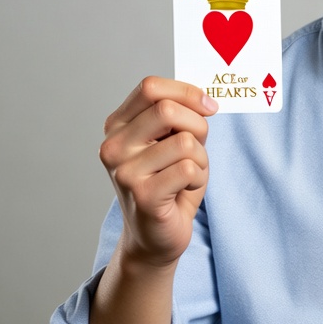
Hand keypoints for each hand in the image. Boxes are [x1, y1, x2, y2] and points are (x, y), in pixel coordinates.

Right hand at [98, 76, 217, 267]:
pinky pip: (188, 168)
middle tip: (199, 146)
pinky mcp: (142, 195)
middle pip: (167, 110)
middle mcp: (113, 146)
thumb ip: (181, 116)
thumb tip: (204, 101)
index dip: (186, 92)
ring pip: (184, 142)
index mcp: (118, 125)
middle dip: (198, 125)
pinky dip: (198, 177)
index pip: (151, 87)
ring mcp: (124, 171)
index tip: (209, 107)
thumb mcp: (174, 140)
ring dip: (200, 157)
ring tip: (187, 174)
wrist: (156, 235)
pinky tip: (184, 190)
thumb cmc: (170, 182)